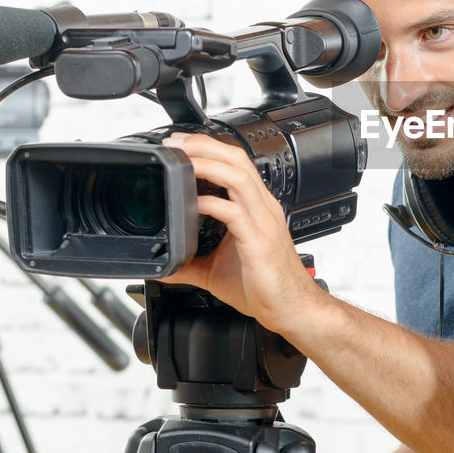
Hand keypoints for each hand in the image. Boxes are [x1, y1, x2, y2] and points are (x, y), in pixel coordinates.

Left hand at [160, 132, 318, 334]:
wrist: (291, 309)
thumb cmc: (264, 287)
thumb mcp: (215, 272)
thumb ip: (189, 264)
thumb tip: (162, 265)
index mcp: (255, 209)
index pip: (235, 164)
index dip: (208, 149)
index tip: (180, 146)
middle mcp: (261, 209)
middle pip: (237, 160)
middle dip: (205, 145)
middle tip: (176, 144)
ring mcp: (262, 222)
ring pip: (238, 176)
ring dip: (208, 163)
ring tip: (184, 160)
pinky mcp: (259, 241)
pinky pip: (235, 212)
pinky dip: (212, 202)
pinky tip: (194, 203)